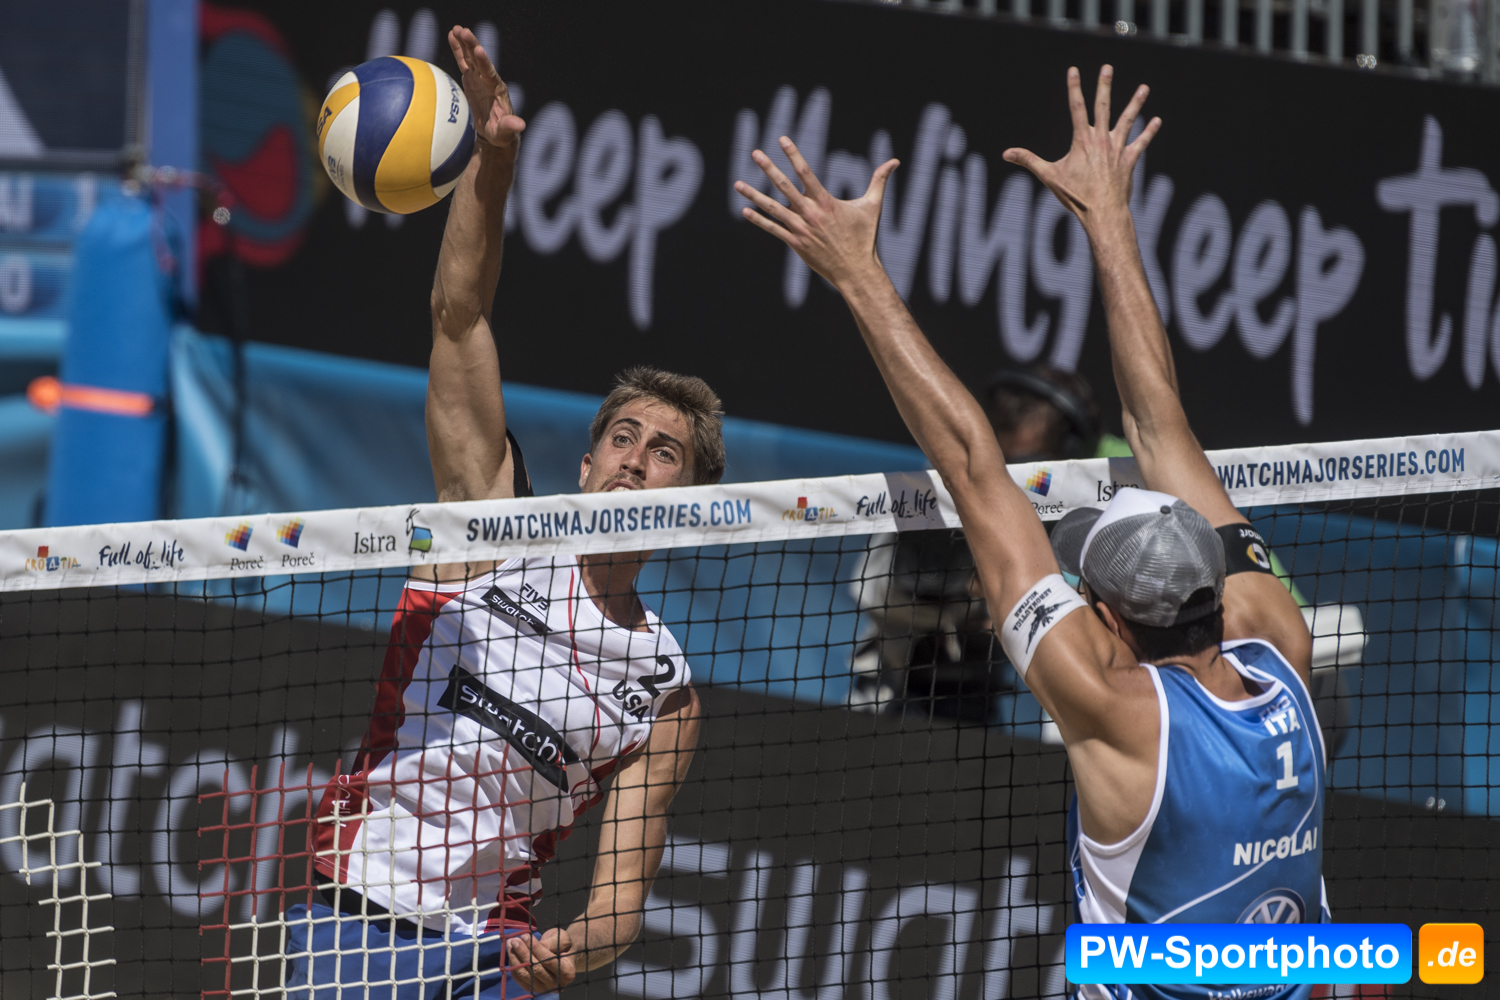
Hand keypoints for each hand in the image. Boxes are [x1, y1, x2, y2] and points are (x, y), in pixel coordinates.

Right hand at [448, 25, 525, 152]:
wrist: (496, 133)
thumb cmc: (501, 134)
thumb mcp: (505, 132)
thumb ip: (510, 127)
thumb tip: (521, 125)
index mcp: (497, 91)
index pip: (490, 74)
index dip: (484, 62)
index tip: (479, 49)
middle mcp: (489, 81)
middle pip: (479, 61)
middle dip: (472, 46)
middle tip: (464, 31)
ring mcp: (479, 79)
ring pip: (471, 58)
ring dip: (464, 43)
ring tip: (457, 28)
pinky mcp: (471, 79)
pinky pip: (464, 62)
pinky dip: (458, 50)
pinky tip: (452, 36)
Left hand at [507, 927, 575, 992]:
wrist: (561, 955)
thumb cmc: (563, 945)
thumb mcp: (562, 939)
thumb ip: (550, 943)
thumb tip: (532, 945)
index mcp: (567, 972)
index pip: (548, 961)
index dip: (536, 948)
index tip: (526, 936)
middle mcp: (556, 984)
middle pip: (535, 969)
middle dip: (523, 953)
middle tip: (515, 940)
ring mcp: (543, 988)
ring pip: (525, 974)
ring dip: (515, 959)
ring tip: (510, 944)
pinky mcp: (532, 989)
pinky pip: (519, 978)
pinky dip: (513, 965)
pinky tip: (511, 953)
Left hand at [735, 137, 898, 289]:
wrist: (856, 271)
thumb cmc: (865, 238)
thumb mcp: (873, 207)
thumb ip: (879, 181)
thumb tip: (895, 160)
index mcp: (826, 202)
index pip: (806, 172)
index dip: (793, 154)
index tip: (781, 139)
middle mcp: (811, 213)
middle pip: (784, 186)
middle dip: (768, 168)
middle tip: (755, 153)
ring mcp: (801, 229)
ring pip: (773, 208)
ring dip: (754, 195)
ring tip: (738, 183)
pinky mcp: (796, 244)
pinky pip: (773, 230)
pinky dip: (759, 220)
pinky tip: (745, 211)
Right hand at [1003, 66, 1158, 230]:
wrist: (1102, 211)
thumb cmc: (1075, 195)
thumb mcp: (1049, 177)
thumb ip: (1028, 161)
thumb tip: (1006, 154)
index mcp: (1082, 140)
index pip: (1076, 107)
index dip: (1074, 88)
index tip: (1073, 70)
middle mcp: (1101, 139)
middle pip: (1103, 107)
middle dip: (1104, 86)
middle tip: (1107, 68)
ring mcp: (1117, 149)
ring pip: (1128, 120)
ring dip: (1136, 103)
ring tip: (1144, 88)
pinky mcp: (1129, 160)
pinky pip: (1141, 143)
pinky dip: (1149, 132)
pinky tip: (1156, 121)